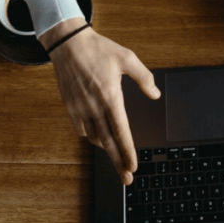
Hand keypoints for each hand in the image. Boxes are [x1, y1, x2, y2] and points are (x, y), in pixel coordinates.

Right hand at [39, 18, 159, 184]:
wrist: (68, 43)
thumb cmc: (100, 49)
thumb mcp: (127, 58)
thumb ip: (144, 78)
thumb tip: (155, 94)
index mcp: (110, 96)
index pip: (121, 131)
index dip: (128, 151)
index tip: (133, 166)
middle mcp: (94, 106)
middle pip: (107, 142)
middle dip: (118, 163)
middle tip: (127, 179)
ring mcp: (79, 108)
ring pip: (95, 137)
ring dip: (106, 148)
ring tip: (117, 156)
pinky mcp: (70, 106)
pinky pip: (81, 129)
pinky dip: (91, 136)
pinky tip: (99, 137)